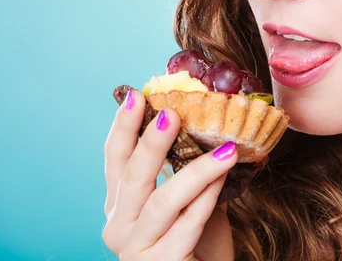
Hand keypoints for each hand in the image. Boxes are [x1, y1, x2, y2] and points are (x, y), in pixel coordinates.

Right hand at [103, 90, 235, 259]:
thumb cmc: (196, 247)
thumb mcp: (187, 206)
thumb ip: (187, 177)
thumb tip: (206, 133)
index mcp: (121, 207)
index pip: (115, 161)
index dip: (123, 127)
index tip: (137, 96)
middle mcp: (119, 227)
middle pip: (132, 177)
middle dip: (151, 142)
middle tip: (171, 112)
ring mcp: (137, 248)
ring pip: (163, 201)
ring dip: (197, 170)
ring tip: (226, 149)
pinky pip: (187, 224)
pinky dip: (208, 197)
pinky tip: (225, 177)